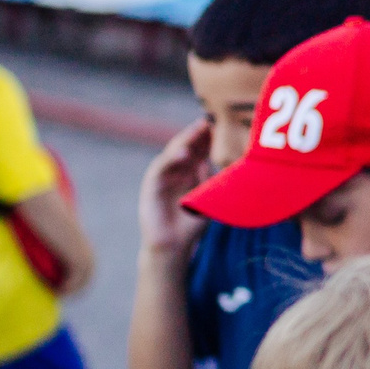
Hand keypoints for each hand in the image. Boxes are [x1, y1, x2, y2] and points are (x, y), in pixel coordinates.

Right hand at [139, 120, 213, 258]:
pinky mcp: (151, 186)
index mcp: (187, 174)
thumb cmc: (191, 225)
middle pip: (185, 147)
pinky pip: (160, 169)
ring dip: (185, 141)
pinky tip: (183, 153)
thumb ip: (207, 178)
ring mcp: (161, 177)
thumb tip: (212, 158)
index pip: (197, 151)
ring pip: (172, 154)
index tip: (218, 126)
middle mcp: (174, 172)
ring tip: (198, 130)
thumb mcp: (205, 198)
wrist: (173, 246)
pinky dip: (171, 159)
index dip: (206, 139)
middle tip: (208, 122)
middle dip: (196, 135)